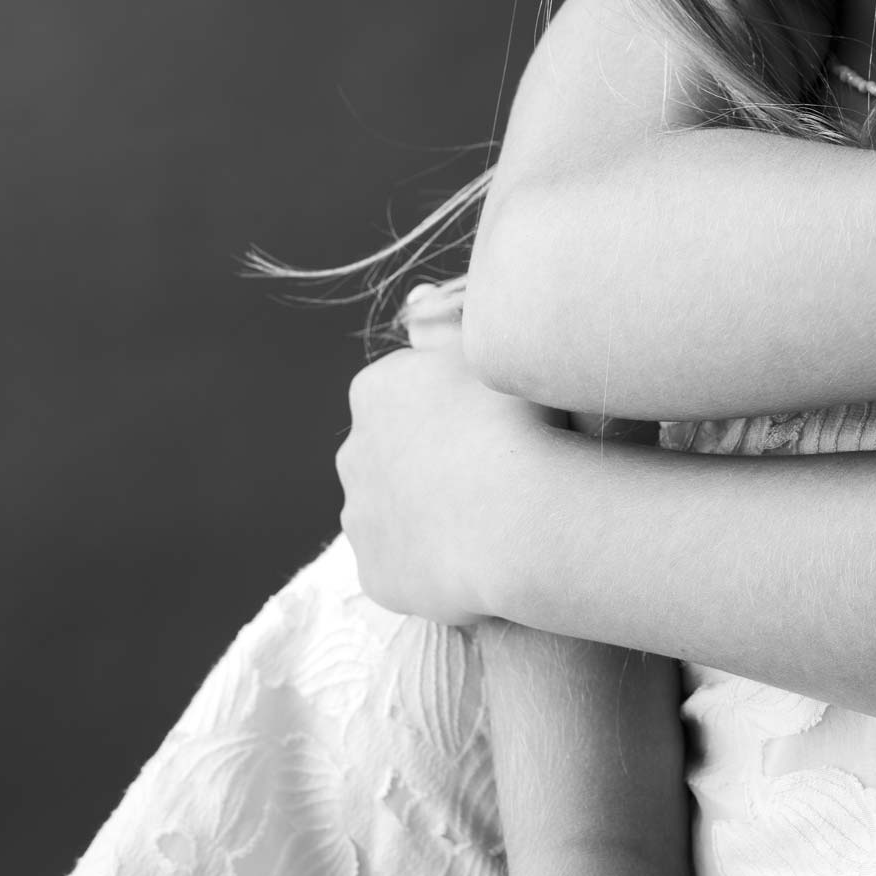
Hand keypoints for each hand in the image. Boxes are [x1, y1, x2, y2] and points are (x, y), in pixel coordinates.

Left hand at [337, 322, 561, 625]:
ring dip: (429, 509)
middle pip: (394, 450)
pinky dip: (435, 559)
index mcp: (375, 390)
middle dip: (430, 456)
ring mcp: (361, 518)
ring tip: (491, 515)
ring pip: (395, 508)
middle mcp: (353, 452)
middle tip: (494, 465)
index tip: (493, 417)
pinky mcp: (376, 574)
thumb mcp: (486, 349)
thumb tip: (415, 301)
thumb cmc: (518, 420)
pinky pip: (406, 562)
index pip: (408, 392)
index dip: (454, 404)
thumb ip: (445, 324)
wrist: (522, 518)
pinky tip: (479, 554)